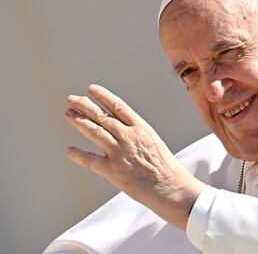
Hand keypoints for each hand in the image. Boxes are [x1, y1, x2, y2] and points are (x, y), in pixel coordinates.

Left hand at [64, 84, 203, 228]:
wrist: (171, 187)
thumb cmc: (166, 167)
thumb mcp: (154, 142)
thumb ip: (137, 134)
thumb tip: (121, 128)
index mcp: (141, 128)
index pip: (118, 106)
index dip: (103, 96)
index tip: (91, 89)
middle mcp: (129, 137)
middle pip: (102, 116)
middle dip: (84, 105)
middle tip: (72, 99)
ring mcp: (119, 153)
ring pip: (94, 131)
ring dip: (79, 121)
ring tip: (68, 114)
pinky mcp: (113, 171)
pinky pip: (90, 160)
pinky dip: (77, 154)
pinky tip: (69, 149)